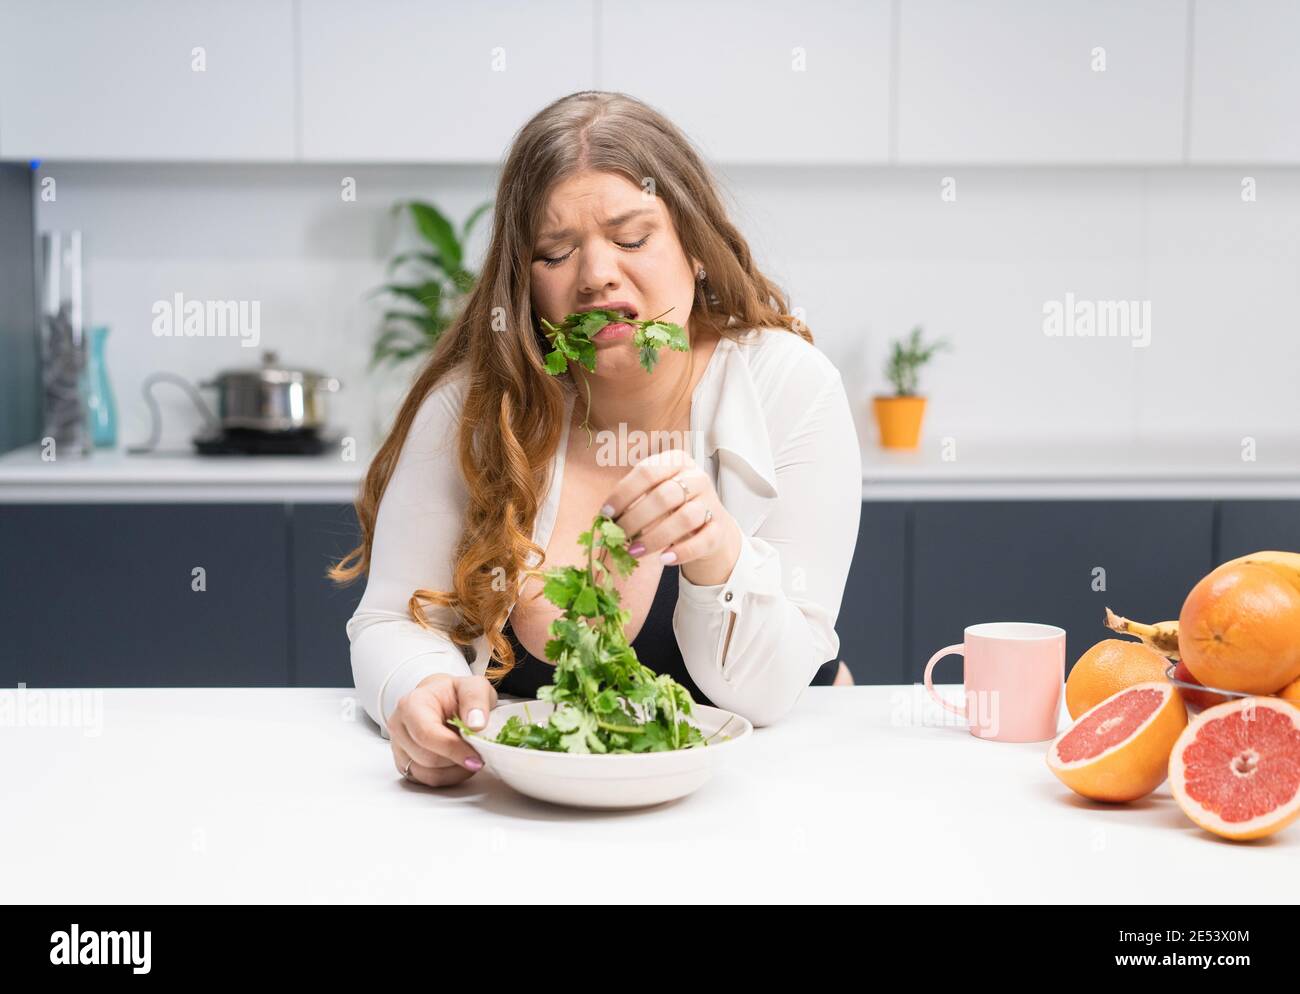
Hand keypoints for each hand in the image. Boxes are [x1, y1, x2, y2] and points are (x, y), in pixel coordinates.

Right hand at [389, 673, 496, 786]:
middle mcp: (399, 726)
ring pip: (428, 774)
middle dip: (457, 759)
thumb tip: (476, 724)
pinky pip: (427, 781)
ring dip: (455, 770)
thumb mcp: (473, 686)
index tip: (477, 757)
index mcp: (411, 704)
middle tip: (478, 751)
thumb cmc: (455, 694)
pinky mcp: (404, 764)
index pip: (427, 734)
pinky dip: (448, 776)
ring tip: (469, 754)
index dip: (453, 749)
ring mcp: (399, 747)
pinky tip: (458, 761)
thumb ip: (476, 700)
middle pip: (428, 758)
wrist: (440, 700)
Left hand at [601, 449, 740, 585]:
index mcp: (677, 461)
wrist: (708, 526)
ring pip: (684, 518)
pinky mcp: (720, 528)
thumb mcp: (654, 492)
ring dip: (654, 538)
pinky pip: (702, 541)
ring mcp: (711, 502)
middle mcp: (697, 477)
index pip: (647, 471)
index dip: (623, 493)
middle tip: (619, 536)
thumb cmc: (673, 506)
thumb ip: (634, 498)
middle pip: (664, 496)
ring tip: (635, 551)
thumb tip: (607, 518)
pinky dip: (682, 552)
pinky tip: (664, 559)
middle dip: (636, 518)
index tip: (606, 514)